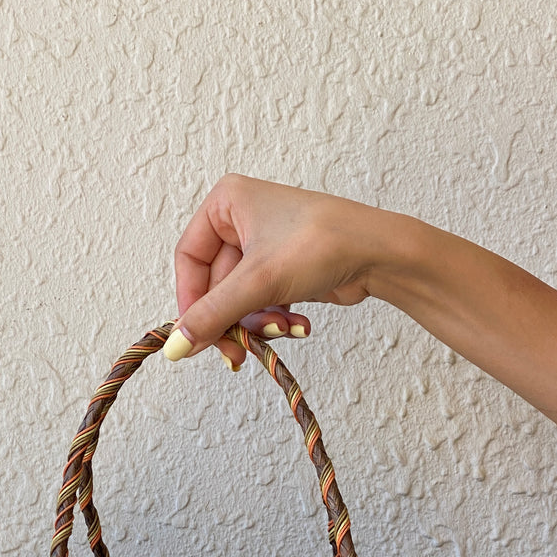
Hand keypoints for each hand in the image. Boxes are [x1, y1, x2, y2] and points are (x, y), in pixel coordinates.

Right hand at [165, 173, 383, 367]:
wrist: (380, 254)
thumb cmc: (322, 244)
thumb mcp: (258, 282)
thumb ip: (213, 315)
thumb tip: (176, 346)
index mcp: (226, 203)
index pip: (189, 260)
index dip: (190, 302)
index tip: (195, 338)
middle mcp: (241, 220)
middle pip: (215, 287)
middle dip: (232, 320)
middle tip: (237, 353)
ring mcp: (263, 247)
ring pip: (239, 300)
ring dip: (258, 323)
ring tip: (284, 329)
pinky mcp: (283, 270)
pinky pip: (262, 303)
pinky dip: (276, 319)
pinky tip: (299, 325)